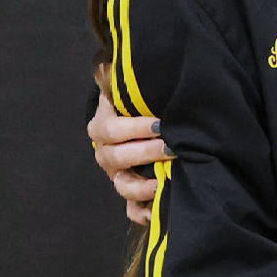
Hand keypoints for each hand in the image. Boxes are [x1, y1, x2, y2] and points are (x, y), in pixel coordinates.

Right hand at [89, 68, 168, 226]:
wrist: (135, 121)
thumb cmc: (139, 102)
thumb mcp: (130, 90)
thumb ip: (131, 82)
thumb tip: (116, 63)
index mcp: (103, 127)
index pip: (114, 129)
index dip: (137, 127)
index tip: (162, 123)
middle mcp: (106, 153)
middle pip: (119, 158)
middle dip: (147, 153)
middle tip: (173, 148)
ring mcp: (117, 175)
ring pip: (123, 186)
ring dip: (143, 186)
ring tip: (164, 182)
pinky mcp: (130, 194)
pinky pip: (132, 210)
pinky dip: (144, 213)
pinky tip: (158, 212)